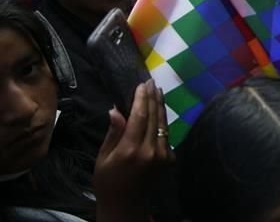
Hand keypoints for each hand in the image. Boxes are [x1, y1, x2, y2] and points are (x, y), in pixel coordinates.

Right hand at [93, 80, 173, 220]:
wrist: (126, 204)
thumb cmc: (108, 181)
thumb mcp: (103, 157)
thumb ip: (113, 133)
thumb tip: (116, 109)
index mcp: (131, 150)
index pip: (139, 116)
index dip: (141, 98)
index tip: (141, 84)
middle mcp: (150, 150)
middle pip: (154, 117)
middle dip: (153, 97)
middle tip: (151, 81)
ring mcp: (163, 155)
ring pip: (163, 124)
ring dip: (160, 106)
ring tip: (157, 91)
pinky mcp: (169, 158)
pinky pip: (166, 134)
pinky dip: (162, 121)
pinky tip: (159, 110)